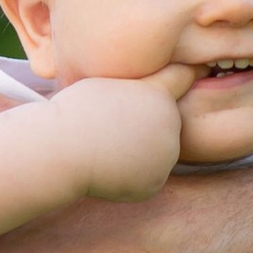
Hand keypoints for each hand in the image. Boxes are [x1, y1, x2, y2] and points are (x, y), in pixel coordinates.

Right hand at [44, 65, 190, 195]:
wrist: (61, 150)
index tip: (191, 69)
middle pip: (166, 119)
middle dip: (148, 121)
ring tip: (108, 147)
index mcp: (160, 95)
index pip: (181, 78)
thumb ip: (139, 86)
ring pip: (158, 148)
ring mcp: (167, 156)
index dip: (180, 74)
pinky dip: (133, 174)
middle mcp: (171, 124)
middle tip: (113, 126)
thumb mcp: (108, 83)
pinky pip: (148, 174)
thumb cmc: (74, 112)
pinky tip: (110, 167)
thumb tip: (160, 86)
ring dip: (142, 148)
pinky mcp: (156, 182)